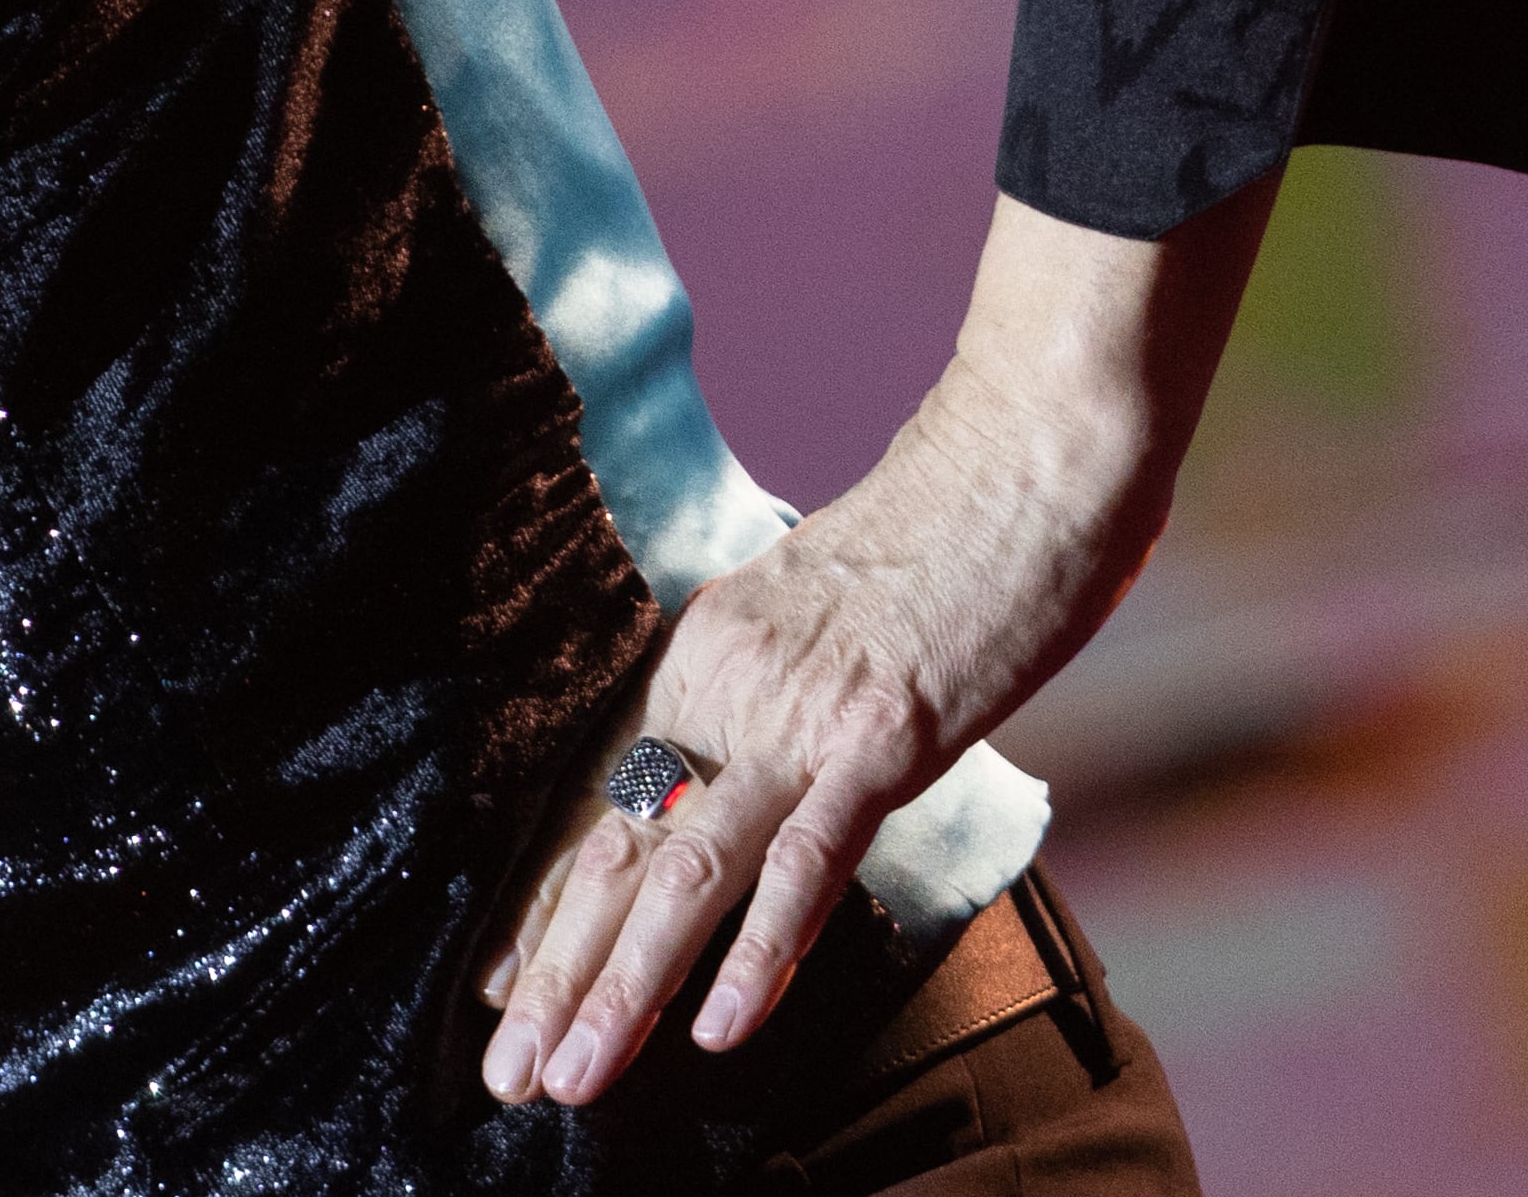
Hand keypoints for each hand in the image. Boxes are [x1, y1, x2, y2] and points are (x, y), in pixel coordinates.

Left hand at [471, 179, 1275, 1108]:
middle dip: (556, 975)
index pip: (601, 803)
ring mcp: (799, 715)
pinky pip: (805, 862)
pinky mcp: (882, 737)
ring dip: (621, 988)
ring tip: (571, 1075)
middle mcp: (724, 687)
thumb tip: (742, 774)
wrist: (1028, 453)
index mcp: (703, 659)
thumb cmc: (945, 538)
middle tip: (507, 1071)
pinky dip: (756, 951)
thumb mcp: (820, 618)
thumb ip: (771, 696)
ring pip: (683, 873)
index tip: (498, 991)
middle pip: (616, 850)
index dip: (545, 905)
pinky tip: (715, 1026)